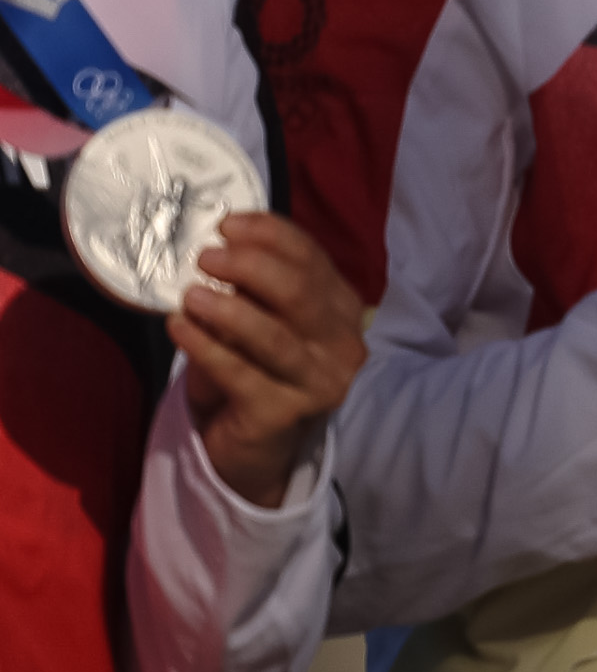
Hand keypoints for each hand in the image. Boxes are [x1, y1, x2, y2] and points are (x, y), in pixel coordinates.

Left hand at [170, 212, 367, 509]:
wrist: (255, 447)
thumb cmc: (256, 370)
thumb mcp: (261, 322)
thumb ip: (252, 291)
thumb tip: (215, 250)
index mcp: (342, 308)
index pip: (313, 258)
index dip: (271, 235)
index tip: (227, 224)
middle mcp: (341, 342)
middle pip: (300, 292)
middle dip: (251, 267)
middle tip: (205, 257)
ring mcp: (318, 381)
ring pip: (274, 336)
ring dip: (228, 310)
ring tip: (189, 294)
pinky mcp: (285, 413)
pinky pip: (240, 374)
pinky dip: (205, 348)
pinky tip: (180, 327)